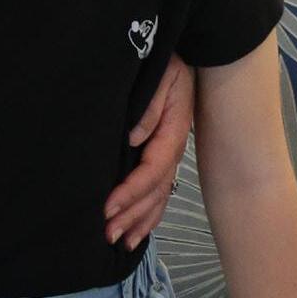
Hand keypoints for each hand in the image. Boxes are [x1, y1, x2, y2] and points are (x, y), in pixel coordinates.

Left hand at [106, 54, 193, 247]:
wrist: (189, 56)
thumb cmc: (170, 63)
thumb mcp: (163, 77)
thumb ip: (150, 108)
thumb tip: (133, 138)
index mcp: (172, 133)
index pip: (150, 171)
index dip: (130, 192)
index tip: (108, 207)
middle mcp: (174, 150)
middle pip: (154, 192)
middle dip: (131, 215)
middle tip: (107, 233)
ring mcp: (172, 154)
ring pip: (159, 196)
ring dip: (140, 220)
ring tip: (120, 241)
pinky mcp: (166, 154)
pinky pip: (161, 189)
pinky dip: (151, 212)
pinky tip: (139, 229)